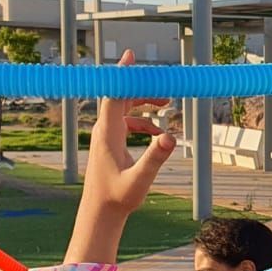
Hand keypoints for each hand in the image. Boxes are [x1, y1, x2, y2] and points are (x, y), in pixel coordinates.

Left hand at [67, 50, 174, 262]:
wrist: (100, 213)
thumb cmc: (118, 197)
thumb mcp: (141, 178)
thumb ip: (156, 157)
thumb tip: (171, 137)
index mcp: (108, 133)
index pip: (114, 95)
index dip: (123, 75)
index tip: (132, 57)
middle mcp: (104, 130)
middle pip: (121, 97)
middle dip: (142, 87)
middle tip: (165, 84)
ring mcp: (105, 136)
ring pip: (123, 108)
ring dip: (144, 103)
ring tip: (167, 102)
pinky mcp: (109, 144)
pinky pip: (126, 122)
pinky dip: (143, 121)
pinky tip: (159, 133)